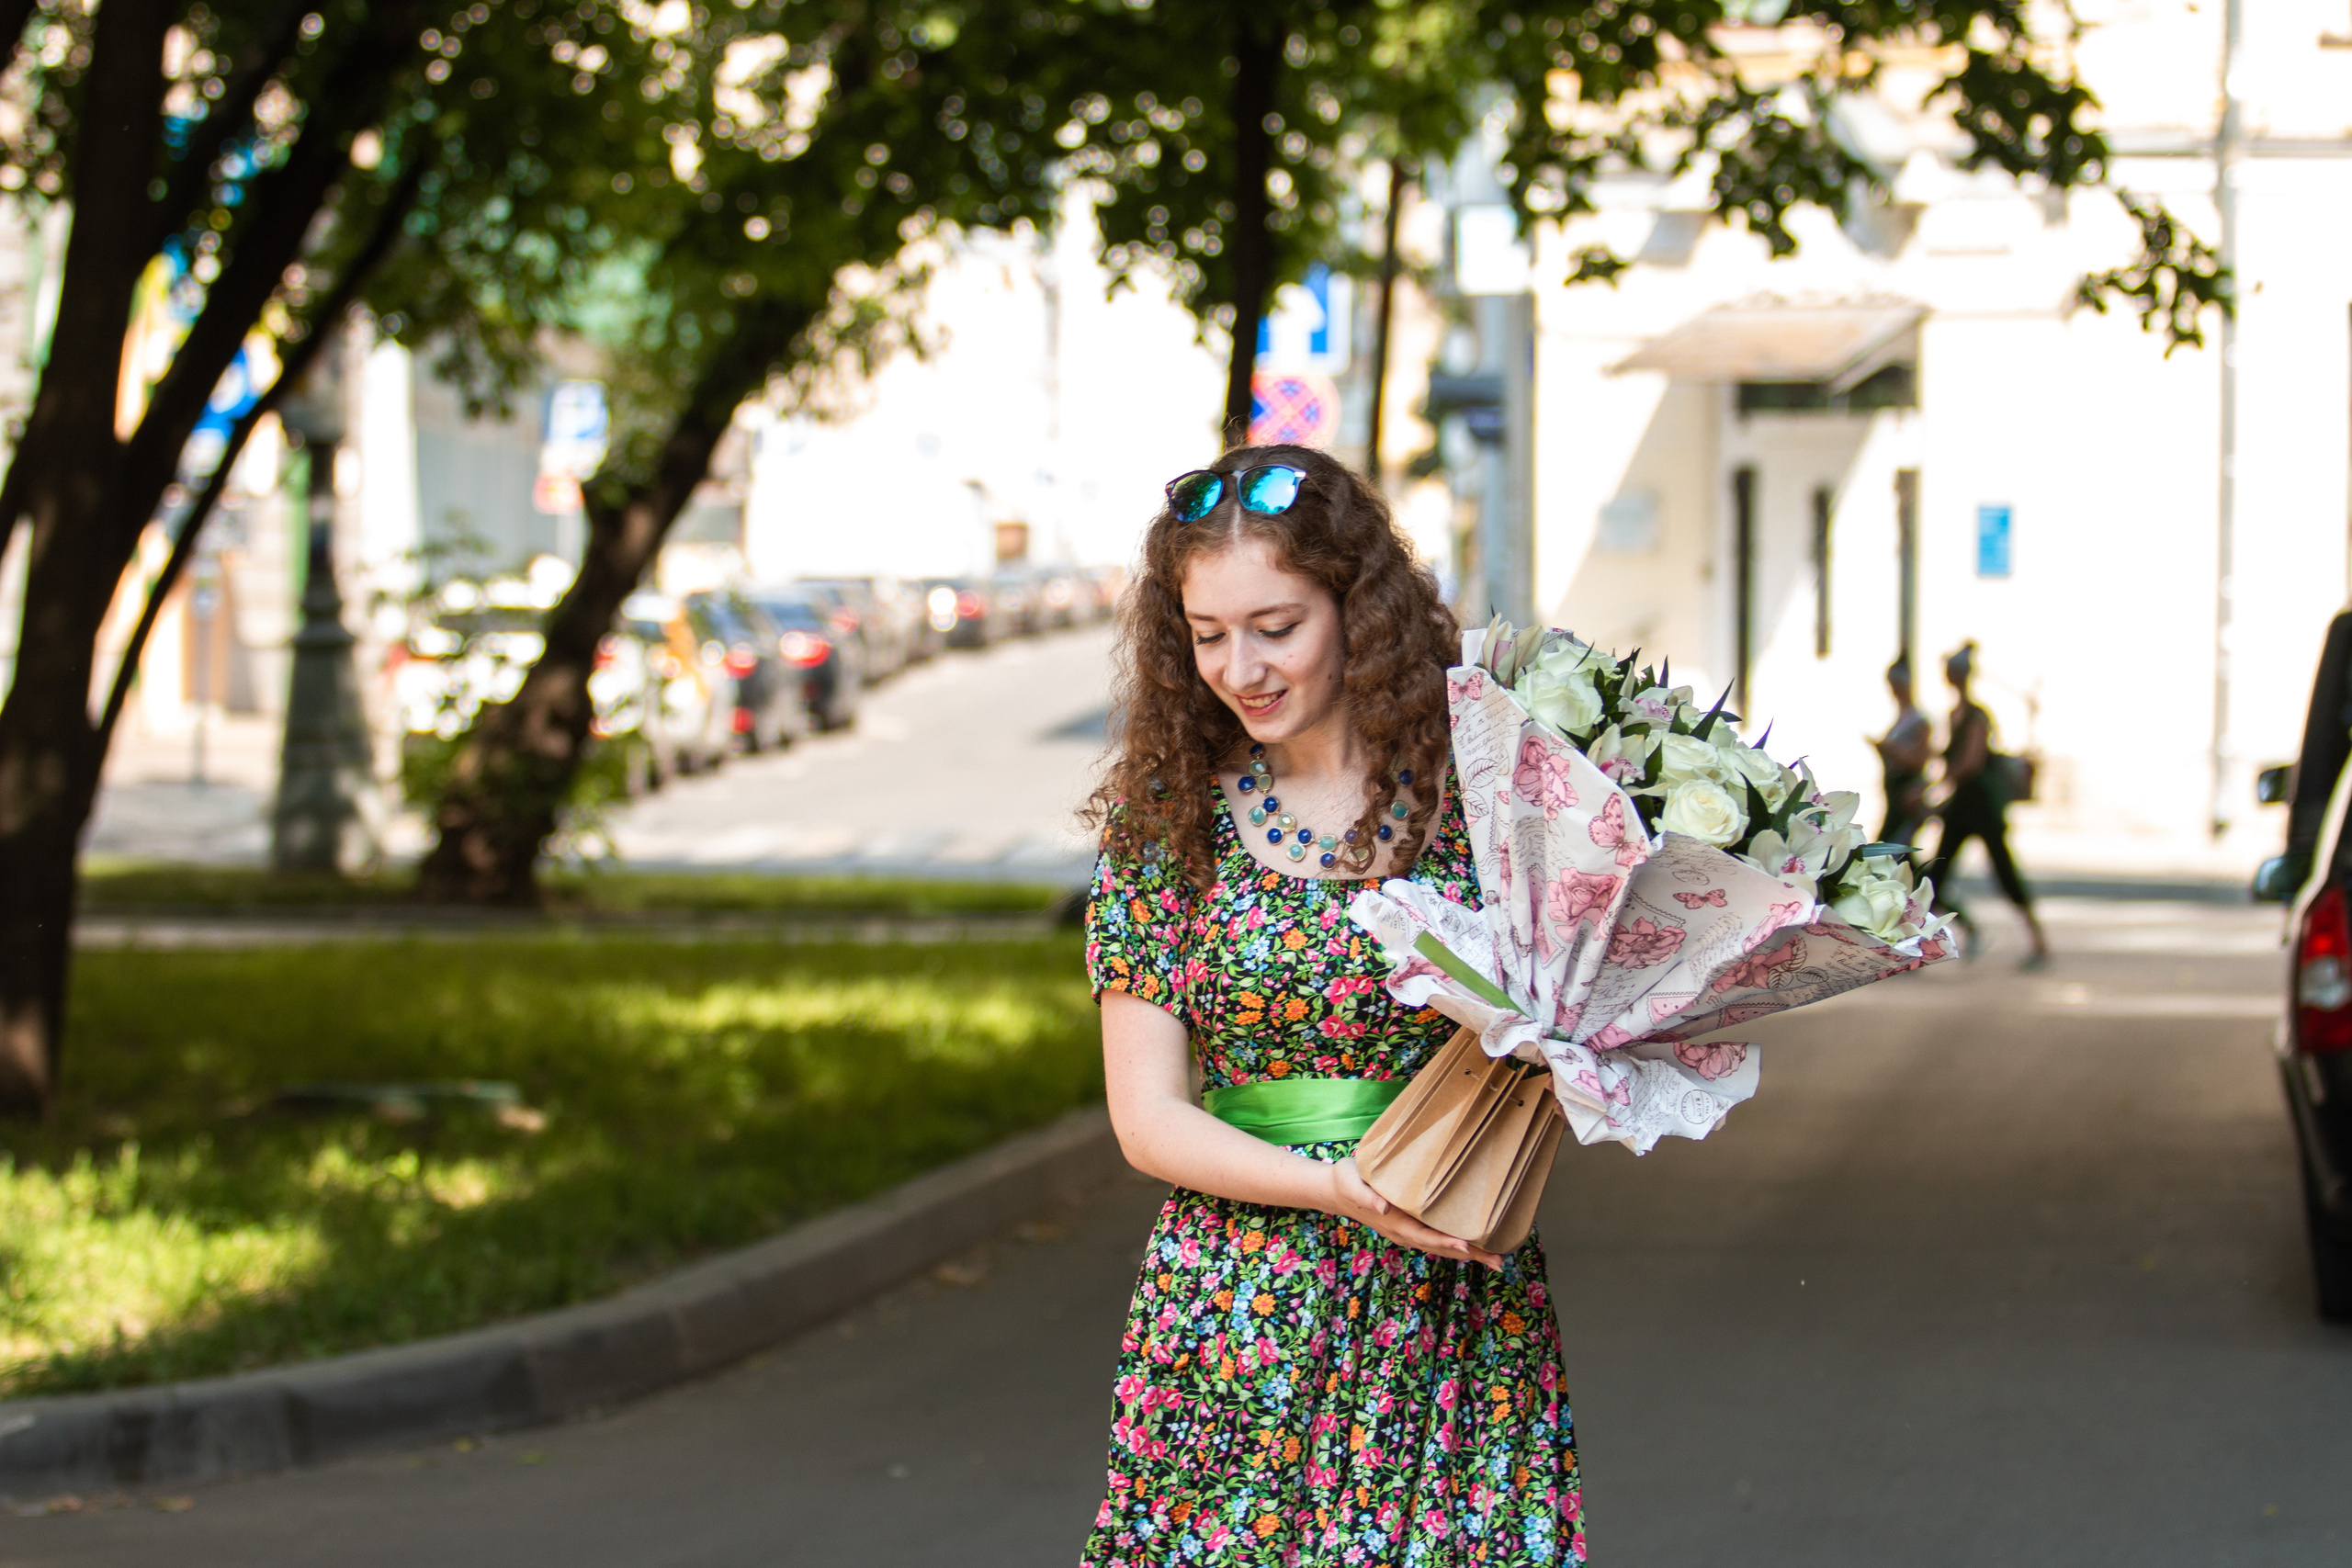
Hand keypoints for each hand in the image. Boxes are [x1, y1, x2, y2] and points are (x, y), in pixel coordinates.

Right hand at [1324, 1157, 1503, 1269]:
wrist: (1334, 1191)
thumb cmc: (1345, 1181)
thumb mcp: (1352, 1182)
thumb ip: (1367, 1196)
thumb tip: (1385, 1209)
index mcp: (1393, 1223)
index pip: (1423, 1236)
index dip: (1445, 1242)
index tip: (1466, 1245)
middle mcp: (1403, 1233)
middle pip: (1440, 1249)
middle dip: (1470, 1255)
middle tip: (1499, 1262)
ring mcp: (1407, 1233)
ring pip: (1441, 1248)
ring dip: (1470, 1256)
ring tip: (1498, 1261)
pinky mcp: (1410, 1228)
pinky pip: (1437, 1241)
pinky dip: (1458, 1247)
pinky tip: (1475, 1247)